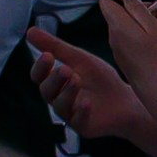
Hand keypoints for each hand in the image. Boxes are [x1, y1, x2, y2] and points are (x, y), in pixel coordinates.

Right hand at [26, 26, 155, 143]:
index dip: (40, 67)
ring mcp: (70, 114)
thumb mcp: (79, 59)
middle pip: (46, 91)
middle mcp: (59, 99)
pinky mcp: (84, 126)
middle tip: (66, 70)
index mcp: (56, 83)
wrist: (126, 99)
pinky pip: (77, 121)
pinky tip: (86, 103)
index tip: (48, 56)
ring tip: (77, 80)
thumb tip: (30, 31)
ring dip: (67, 92)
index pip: (39, 76)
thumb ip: (56, 46)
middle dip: (54, 79)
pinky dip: (81, 111)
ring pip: (59, 106)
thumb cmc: (100, 79)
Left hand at [95, 0, 156, 92]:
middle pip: (127, 13)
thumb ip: (138, 8)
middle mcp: (116, 39)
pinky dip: (156, 36)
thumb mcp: (154, 28)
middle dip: (152, 8)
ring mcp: (123, 52)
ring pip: (138, 28)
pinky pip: (140, 41)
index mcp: (118, 27)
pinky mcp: (131, 62)